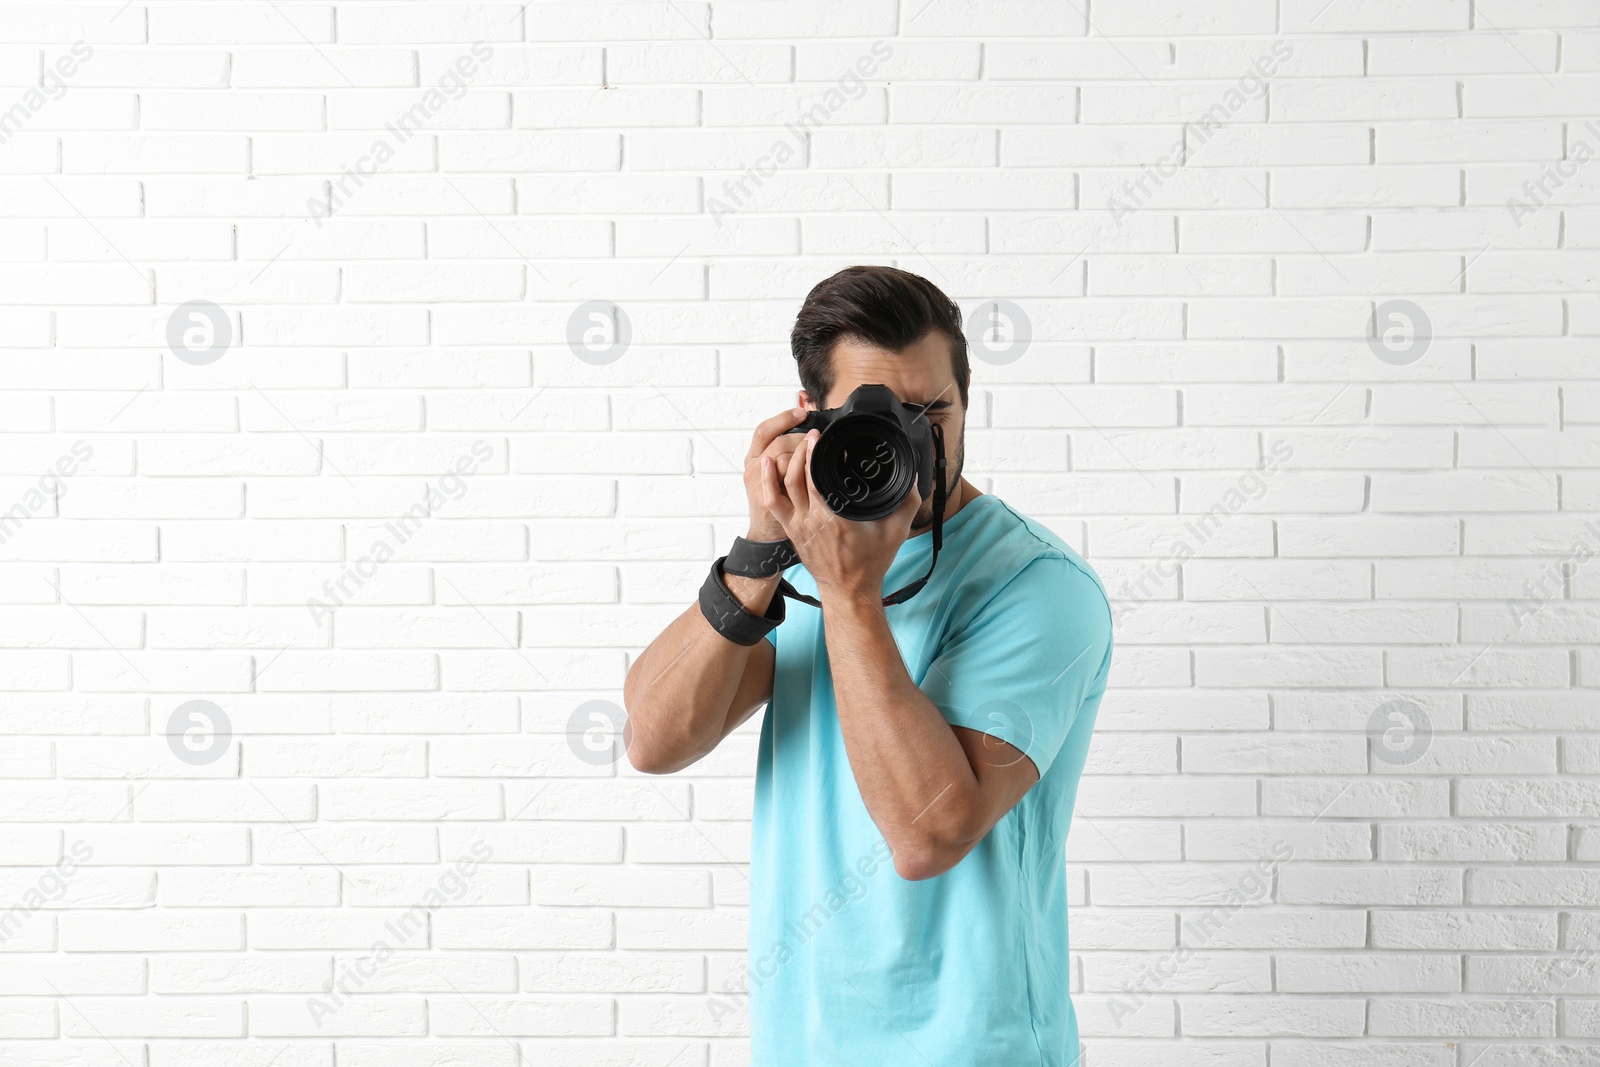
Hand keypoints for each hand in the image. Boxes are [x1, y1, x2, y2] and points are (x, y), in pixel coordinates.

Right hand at [743, 406, 812, 541]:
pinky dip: (806, 472)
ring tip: (819, 452)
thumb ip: (785, 455)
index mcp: (753, 458)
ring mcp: (759, 485)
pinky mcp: (769, 501)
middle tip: (817, 436)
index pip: (764, 430)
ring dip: (805, 454)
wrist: (767, 534)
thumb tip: (807, 433)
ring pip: (784, 459)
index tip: (802, 413)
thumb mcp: (774, 474)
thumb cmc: (778, 501)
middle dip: (801, 437)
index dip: (783, 418)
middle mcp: (753, 469)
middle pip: (777, 442)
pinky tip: (818, 470)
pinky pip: (789, 481)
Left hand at [760, 428, 920, 605]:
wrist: (848, 590)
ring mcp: (798, 526)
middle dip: (803, 451)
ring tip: (797, 445)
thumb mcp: (897, 532)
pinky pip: (772, 502)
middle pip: (798, 477)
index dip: (815, 453)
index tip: (820, 436)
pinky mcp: (790, 530)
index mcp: (836, 519)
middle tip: (811, 435)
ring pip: (783, 486)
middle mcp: (813, 521)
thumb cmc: (870, 563)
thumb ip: (908, 502)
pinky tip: (767, 464)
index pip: (817, 478)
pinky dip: (766, 482)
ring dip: (788, 462)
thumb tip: (913, 477)